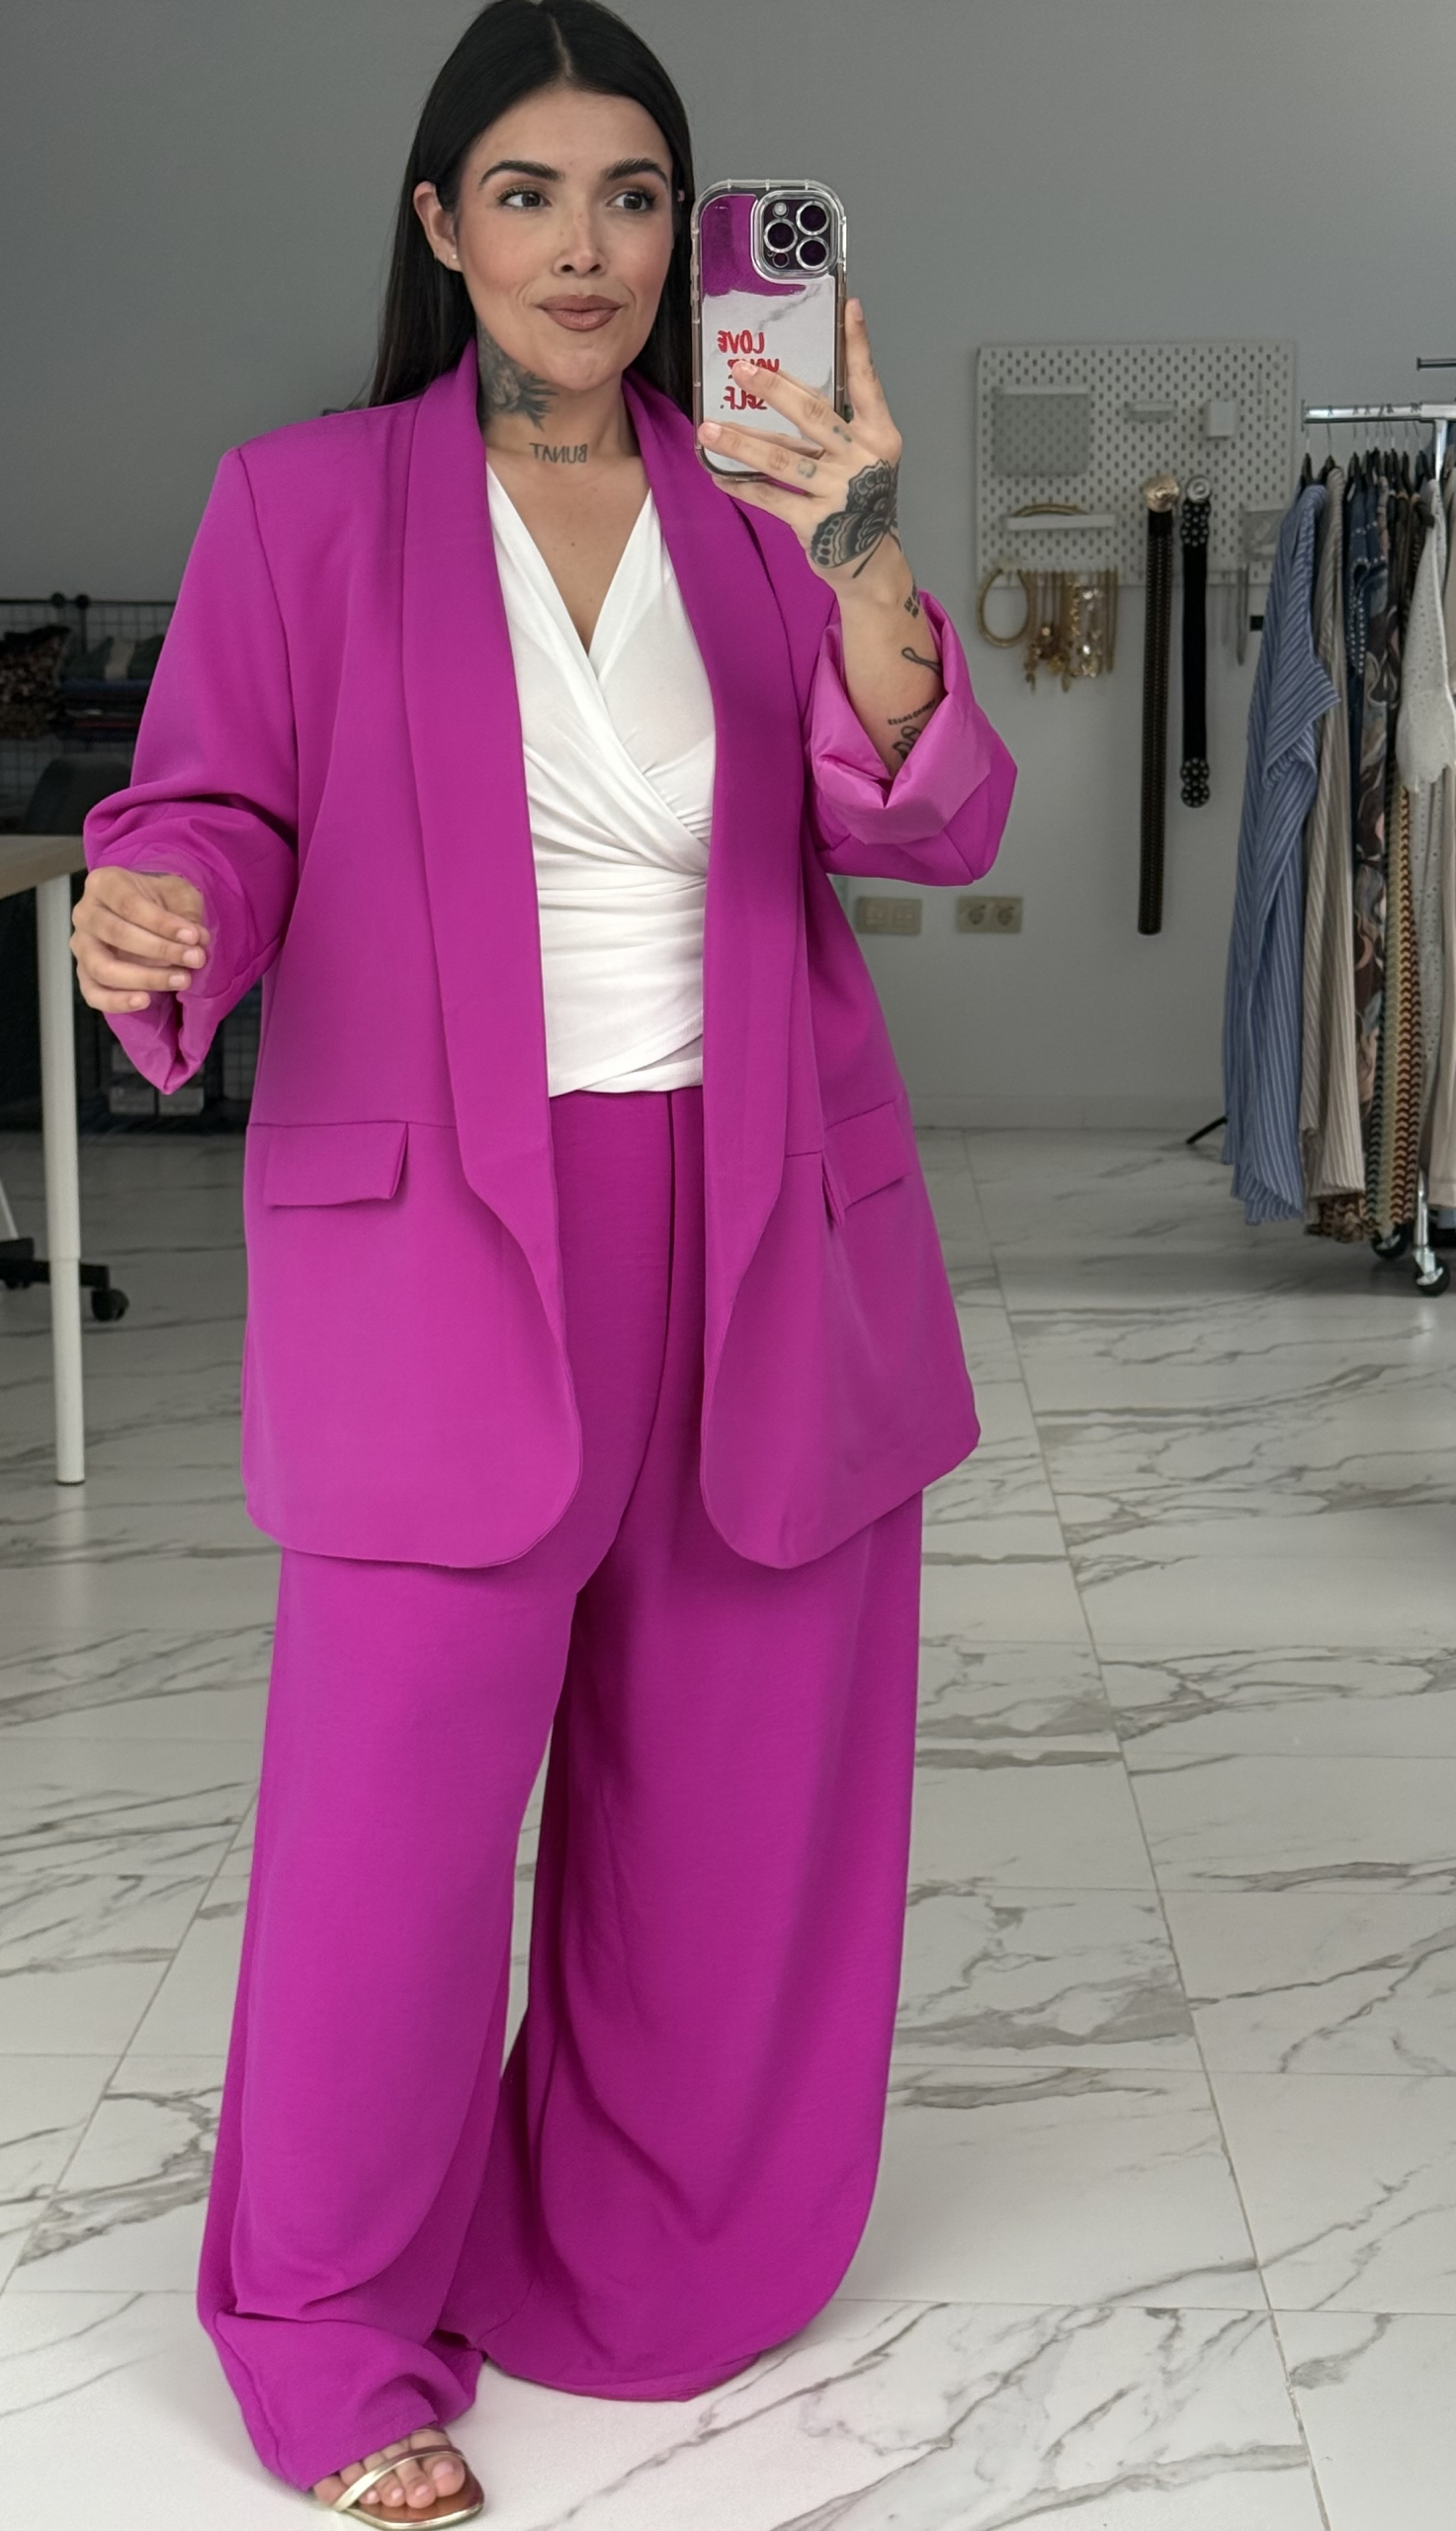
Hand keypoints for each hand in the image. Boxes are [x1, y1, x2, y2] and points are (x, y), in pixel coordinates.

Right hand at [72, 867, 210, 1012]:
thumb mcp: (179, 895)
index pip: (129, 904)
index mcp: (105, 883)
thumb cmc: (161, 900)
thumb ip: (187, 914)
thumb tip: (197, 941)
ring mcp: (81, 944)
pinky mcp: (84, 973)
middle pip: (116, 934)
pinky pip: (92, 993)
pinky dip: (116, 1001)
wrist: (149, 912)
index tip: (194, 936)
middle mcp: (85, 912)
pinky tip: (145, 1001)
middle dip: (161, 949)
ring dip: (145, 977)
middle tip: (195, 959)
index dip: (162, 923)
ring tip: (181, 980)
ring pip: (102, 967)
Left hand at [696, 297, 907, 596]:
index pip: (868, 383)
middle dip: (774, 389)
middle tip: (741, 369)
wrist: (873, 563)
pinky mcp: (816, 523)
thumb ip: (830, 427)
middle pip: (813, 415)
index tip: (849, 307)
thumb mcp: (860, 458)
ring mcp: (839, 492)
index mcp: (879, 436)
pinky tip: (718, 474)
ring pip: (782, 458)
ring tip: (708, 429)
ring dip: (741, 442)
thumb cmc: (861, 501)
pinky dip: (742, 485)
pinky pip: (770, 497)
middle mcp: (862, 459)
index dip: (858, 345)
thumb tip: (779, 389)